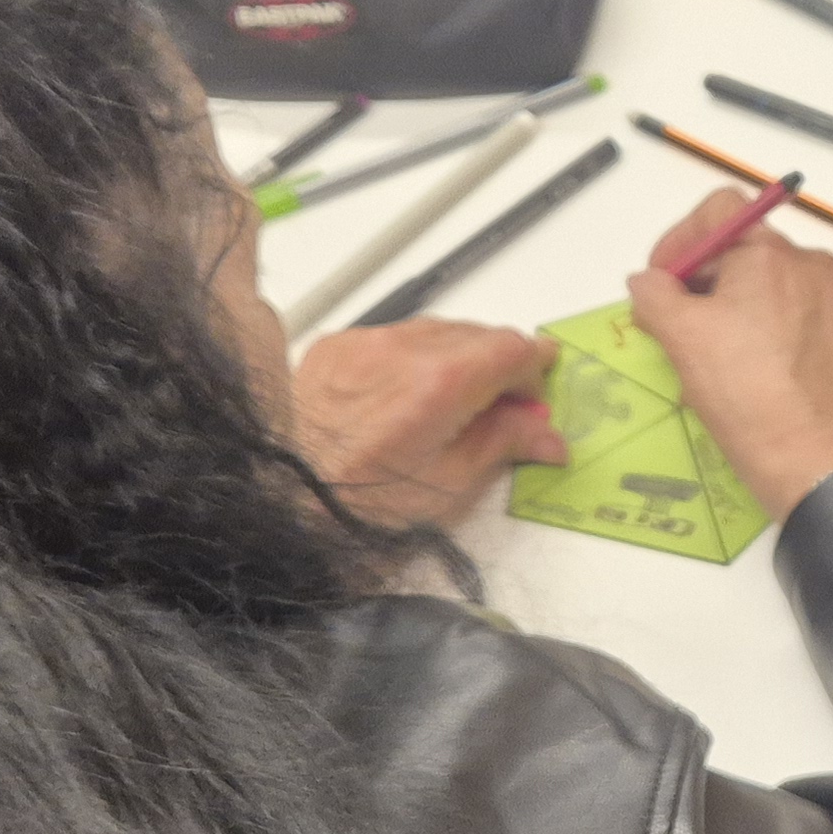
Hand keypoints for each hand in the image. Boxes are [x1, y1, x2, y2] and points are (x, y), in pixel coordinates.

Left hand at [290, 319, 565, 527]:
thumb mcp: (450, 485)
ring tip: (456, 402)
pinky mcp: (337, 346)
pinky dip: (414, 357)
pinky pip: (394, 337)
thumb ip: (505, 445)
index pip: (513, 349)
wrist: (285, 495)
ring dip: (459, 357)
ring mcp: (366, 343)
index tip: (539, 389)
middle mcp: (402, 349)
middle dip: (500, 366)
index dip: (536, 369)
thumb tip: (547, 435)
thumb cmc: (361, 502)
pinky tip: (410, 394)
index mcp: (440, 383)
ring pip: (437, 331)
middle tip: (504, 408)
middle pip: (478, 334)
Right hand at [623, 191, 832, 519]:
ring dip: (736, 306)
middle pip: (746, 249)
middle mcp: (812, 266)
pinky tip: (751, 371)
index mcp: (772, 253)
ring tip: (713, 354)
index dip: (680, 239)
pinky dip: (769, 330)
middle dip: (705, 278)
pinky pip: (799, 317)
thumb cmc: (747, 394)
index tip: (662, 281)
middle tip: (676, 322)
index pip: (720, 210)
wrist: (814, 461)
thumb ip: (655, 295)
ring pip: (773, 286)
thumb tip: (648, 281)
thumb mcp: (681, 338)